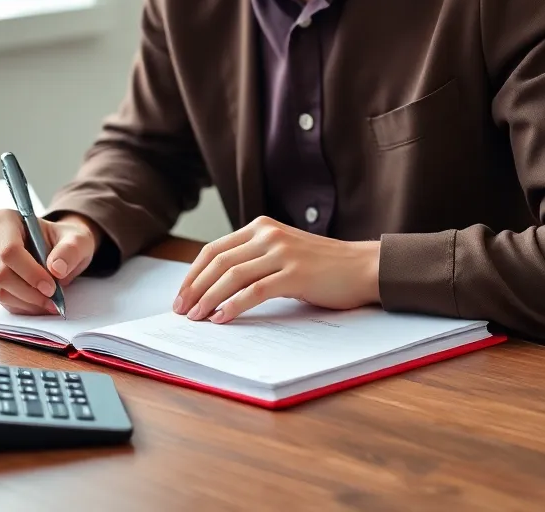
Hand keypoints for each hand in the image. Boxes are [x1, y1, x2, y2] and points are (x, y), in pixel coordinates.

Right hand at [0, 210, 100, 314]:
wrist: (57, 247)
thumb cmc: (64, 239)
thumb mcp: (77, 239)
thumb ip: (70, 250)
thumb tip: (57, 268)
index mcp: (5, 219)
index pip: (10, 250)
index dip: (30, 272)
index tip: (51, 286)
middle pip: (1, 273)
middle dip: (29, 291)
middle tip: (53, 299)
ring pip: (0, 290)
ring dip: (27, 302)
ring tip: (50, 302)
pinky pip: (1, 300)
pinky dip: (22, 305)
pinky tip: (39, 302)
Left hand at [172, 216, 380, 323]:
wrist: (363, 266)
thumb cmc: (323, 266)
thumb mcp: (283, 253)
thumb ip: (255, 260)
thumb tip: (218, 287)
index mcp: (261, 227)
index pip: (214, 249)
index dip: (193, 273)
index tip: (181, 295)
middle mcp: (268, 234)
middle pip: (218, 261)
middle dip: (195, 288)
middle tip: (182, 310)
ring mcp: (282, 252)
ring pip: (232, 275)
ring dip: (209, 298)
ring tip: (197, 318)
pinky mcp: (295, 273)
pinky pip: (256, 290)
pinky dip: (234, 305)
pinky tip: (222, 318)